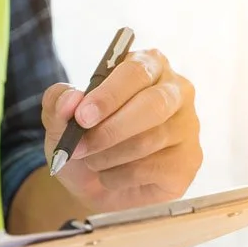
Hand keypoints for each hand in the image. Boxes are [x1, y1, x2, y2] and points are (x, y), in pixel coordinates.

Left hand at [41, 49, 202, 211]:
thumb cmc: (85, 137)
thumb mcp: (60, 117)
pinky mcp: (189, 161)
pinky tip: (112, 176)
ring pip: (150, 141)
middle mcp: (177, 91)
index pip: (136, 71)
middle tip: (79, 146)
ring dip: (108, 156)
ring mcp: (188, 127)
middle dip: (111, 130)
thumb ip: (58, 101)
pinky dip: (121, 176)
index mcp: (149, 65)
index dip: (109, 95)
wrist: (94, 182)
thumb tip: (71, 99)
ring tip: (91, 161)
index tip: (82, 117)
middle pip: (153, 105)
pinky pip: (154, 168)